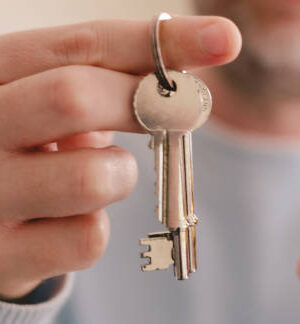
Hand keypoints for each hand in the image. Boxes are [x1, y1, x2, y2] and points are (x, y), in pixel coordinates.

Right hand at [0, 16, 241, 299]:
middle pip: (74, 98)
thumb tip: (194, 69)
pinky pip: (87, 239)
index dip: (158, 43)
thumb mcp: (54, 108)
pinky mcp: (3, 255)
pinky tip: (63, 224)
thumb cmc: (32, 153)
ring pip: (93, 178)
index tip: (224, 39)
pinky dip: (94, 229)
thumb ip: (106, 82)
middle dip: (144, 107)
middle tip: (176, 116)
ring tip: (96, 176)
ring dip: (118, 176)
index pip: (81, 47)